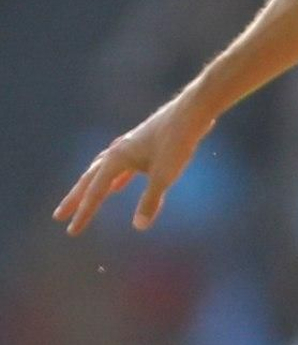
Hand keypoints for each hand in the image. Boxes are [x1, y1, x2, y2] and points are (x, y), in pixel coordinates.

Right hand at [54, 90, 211, 235]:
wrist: (192, 112)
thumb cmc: (177, 142)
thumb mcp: (164, 175)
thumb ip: (150, 200)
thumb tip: (139, 226)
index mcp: (116, 158)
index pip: (95, 192)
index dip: (84, 213)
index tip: (71, 231)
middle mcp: (117, 151)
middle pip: (89, 179)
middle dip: (75, 200)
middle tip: (59, 216)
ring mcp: (128, 147)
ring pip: (102, 171)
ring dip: (91, 188)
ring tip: (81, 201)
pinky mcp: (141, 146)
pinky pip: (121, 167)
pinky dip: (116, 179)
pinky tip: (117, 188)